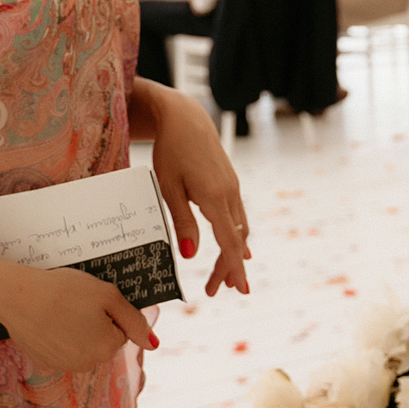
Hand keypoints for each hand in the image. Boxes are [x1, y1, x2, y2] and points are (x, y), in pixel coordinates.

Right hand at [0, 263, 154, 372]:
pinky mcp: (45, 363)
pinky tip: (48, 322)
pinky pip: (63, 350)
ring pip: (84, 346)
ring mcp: (64, 366)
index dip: (109, 313)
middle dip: (95, 324)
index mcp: (107, 348)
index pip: (121, 331)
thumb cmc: (65, 291)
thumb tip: (154, 344)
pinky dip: (59, 337)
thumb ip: (135, 321)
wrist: (17, 296)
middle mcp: (88, 364)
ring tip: (60, 312)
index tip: (91, 302)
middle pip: (103, 342)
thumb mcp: (109, 296)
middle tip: (76, 305)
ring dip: (77, 332)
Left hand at [149, 85, 252, 296]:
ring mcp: (232, 187)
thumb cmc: (171, 150)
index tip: (237, 290)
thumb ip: (181, 221)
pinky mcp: (229, 182)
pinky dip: (236, 235)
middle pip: (236, 240)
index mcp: (214, 197)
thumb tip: (190, 255)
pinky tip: (235, 244)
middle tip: (218, 290)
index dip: (232, 268)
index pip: (229, 241)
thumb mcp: (169, 187)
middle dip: (229, 267)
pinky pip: (238, 215)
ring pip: (240, 228)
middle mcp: (229, 193)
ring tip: (226, 276)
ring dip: (233, 252)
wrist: (186, 117)